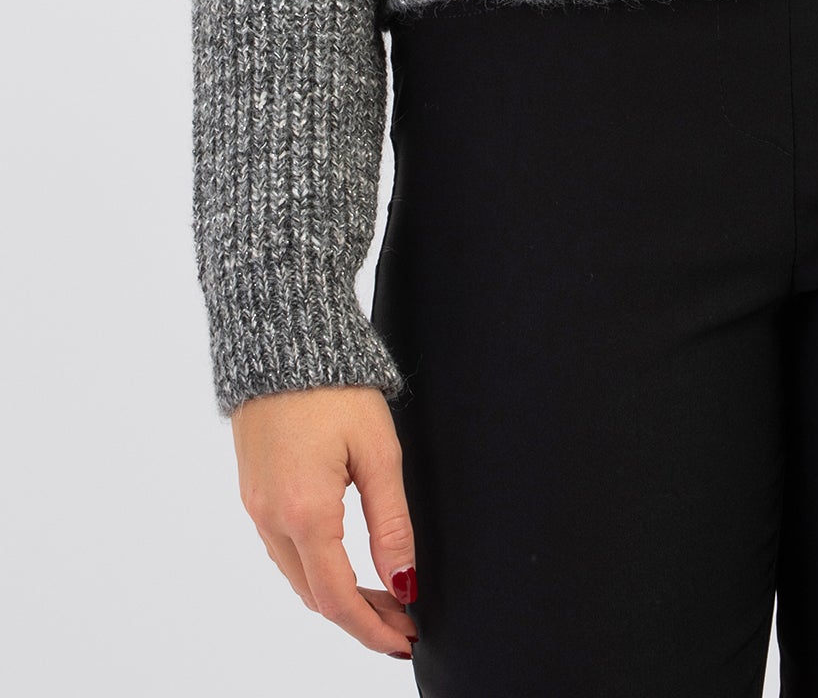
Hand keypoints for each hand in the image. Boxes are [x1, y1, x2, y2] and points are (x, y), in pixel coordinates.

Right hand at [231, 384, 418, 660]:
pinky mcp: (253, 491)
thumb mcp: (378, 451)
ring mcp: (255, 507)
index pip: (338, 599)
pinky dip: (315, 568)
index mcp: (304, 513)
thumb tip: (405, 582)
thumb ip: (391, 524)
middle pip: (315, 595)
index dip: (373, 628)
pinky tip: (344, 562)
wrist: (282, 336)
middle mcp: (271, 519)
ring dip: (337, 594)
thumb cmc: (336, 385)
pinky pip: (282, 548)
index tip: (406, 640)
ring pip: (297, 575)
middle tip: (403, 622)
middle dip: (361, 616)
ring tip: (384, 596)